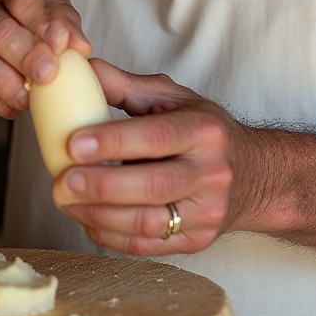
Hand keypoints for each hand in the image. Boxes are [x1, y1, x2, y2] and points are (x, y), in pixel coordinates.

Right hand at [0, 0, 90, 119]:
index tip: (61, 46)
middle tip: (47, 75)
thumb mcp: (50, 19)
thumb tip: (80, 47)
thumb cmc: (24, 26)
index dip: (44, 22)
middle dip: (26, 55)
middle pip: (0, 29)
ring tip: (29, 100)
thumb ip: (67, 28)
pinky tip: (11, 107)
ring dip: (7, 83)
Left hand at [52, 60, 263, 255]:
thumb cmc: (206, 131)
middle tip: (60, 182)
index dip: (114, 142)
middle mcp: (212, 172)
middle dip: (101, 186)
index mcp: (205, 131)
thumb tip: (84, 69)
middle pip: (153, 185)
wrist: (254, 176)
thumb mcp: (175, 99)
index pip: (158, 137)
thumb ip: (128, 86)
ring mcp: (207, 212)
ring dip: (98, 215)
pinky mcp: (197, 242)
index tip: (73, 143)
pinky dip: (110, 235)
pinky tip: (86, 218)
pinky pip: (147, 245)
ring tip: (65, 201)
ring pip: (148, 222)